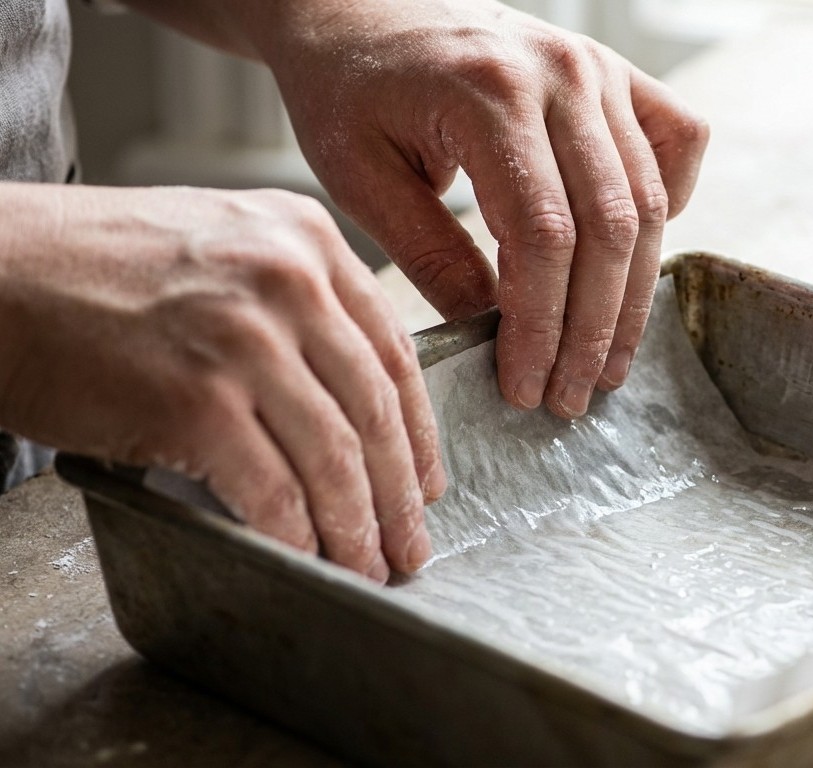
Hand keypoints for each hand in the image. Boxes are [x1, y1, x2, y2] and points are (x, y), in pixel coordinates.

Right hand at [0, 184, 442, 580]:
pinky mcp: (197, 402)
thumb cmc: (94, 267)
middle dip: (400, 493)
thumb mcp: (222, 246)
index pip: (393, 350)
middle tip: (409, 544)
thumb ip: (293, 297)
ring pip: (336, 457)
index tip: (427, 481)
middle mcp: (288, 280)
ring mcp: (244, 340)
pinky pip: (272, 490)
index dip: (419, 432)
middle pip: (376, 409)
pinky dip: (294, 536)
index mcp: (305, 238)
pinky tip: (303, 559)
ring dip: (357, 527)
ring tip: (366, 566)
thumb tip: (353, 392)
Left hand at [253, 0, 708, 417]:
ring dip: (631, 295)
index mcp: (489, 93)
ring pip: (647, 202)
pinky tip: (629, 257)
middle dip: (594, 328)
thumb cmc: (350, 89)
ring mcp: (597, 69)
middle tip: (571, 395)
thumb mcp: (360, 177)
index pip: (543, 235)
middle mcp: (560, 72)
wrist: (360, 9)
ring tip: (605, 362)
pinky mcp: (616, 74)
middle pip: (609, 227)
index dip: (543, 324)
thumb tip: (498, 335)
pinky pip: (678, 142)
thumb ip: (431, 256)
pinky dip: (668, 206)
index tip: (527, 386)